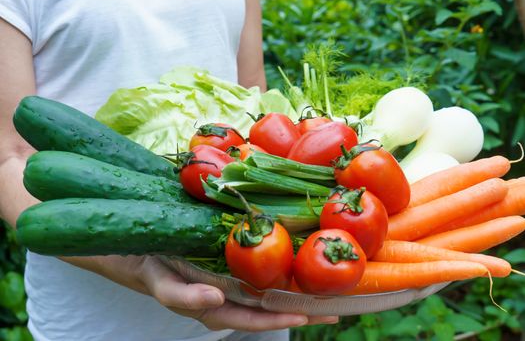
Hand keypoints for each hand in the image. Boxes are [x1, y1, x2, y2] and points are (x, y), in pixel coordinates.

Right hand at [139, 256, 338, 331]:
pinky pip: (263, 276)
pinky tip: (302, 270)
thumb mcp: (164, 285)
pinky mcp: (235, 268)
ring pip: (271, 295)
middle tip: (334, 309)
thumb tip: (215, 299)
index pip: (253, 319)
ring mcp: (234, 285)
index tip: (305, 315)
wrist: (148, 255)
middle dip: (302, 312)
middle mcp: (230, 300)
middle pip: (270, 310)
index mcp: (216, 309)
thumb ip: (185, 297)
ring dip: (299, 295)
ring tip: (328, 294)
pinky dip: (284, 276)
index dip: (279, 318)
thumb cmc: (156, 272)